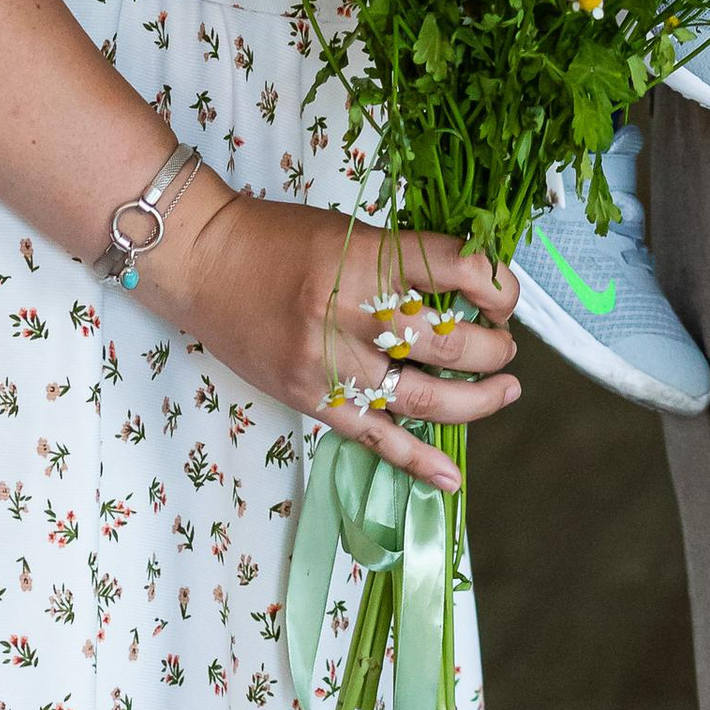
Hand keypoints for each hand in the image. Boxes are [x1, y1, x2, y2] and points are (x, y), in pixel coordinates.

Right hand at [167, 184, 519, 490]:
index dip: (496, 285)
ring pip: (422, 397)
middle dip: (493, 347)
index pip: (454, 270)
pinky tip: (449, 477)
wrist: (203, 262)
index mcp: (365, 258)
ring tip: (505, 389)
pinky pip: (372, 436)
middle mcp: (349, 313)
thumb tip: (468, 287)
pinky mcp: (310, 399)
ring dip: (476, 400)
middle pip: (447, 341)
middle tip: (506, 343)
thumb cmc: (277, 238)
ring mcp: (329, 364)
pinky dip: (415, 460)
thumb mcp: (348, 232)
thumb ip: (401, 261)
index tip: (506, 295)